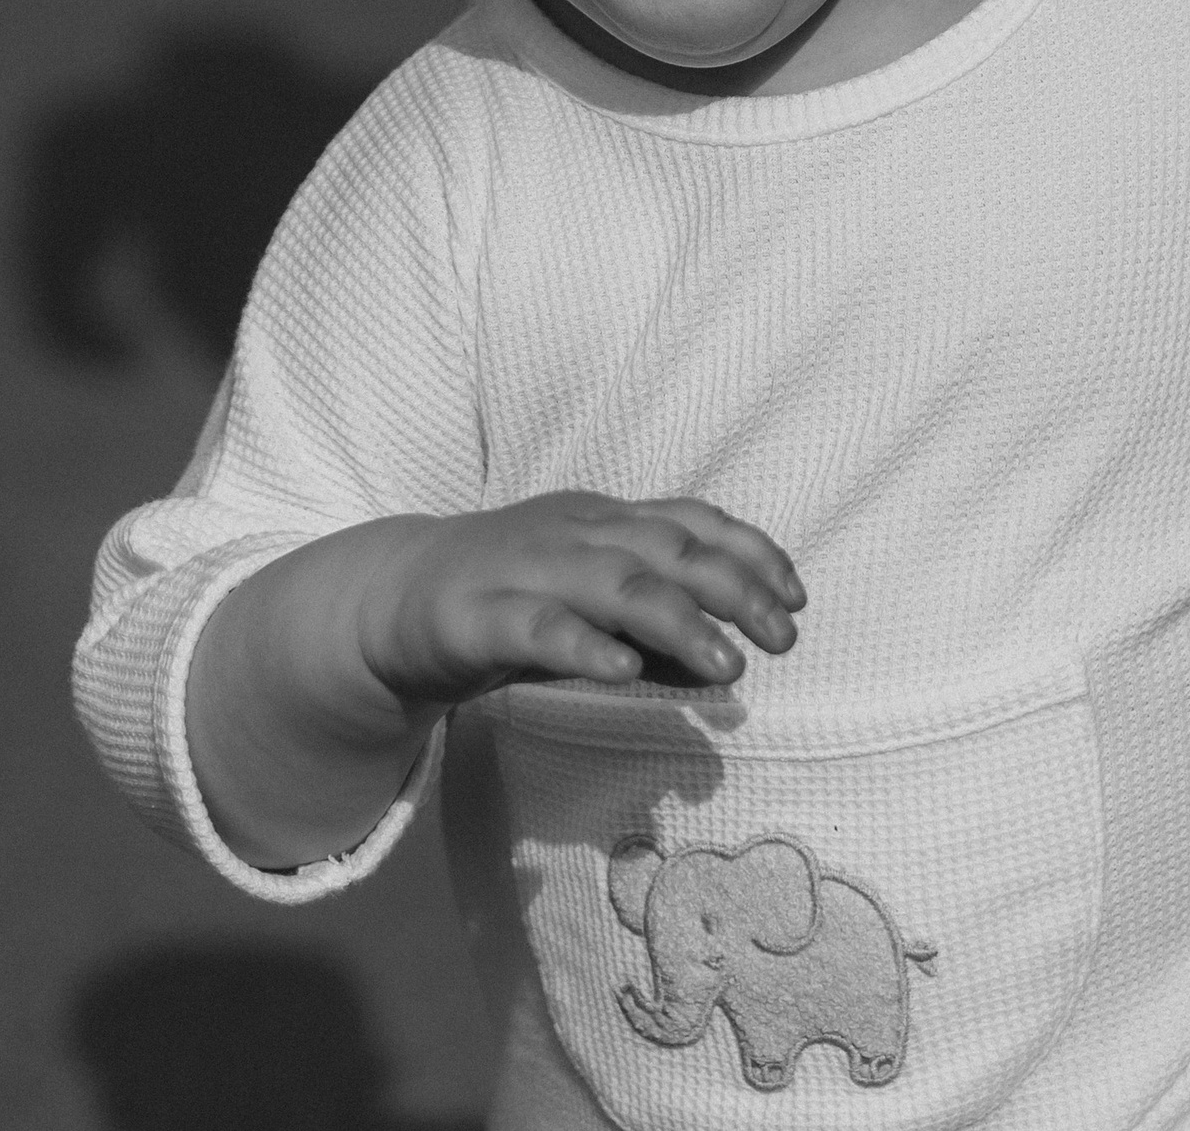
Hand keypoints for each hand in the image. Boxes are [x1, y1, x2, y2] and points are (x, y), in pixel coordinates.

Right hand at [356, 493, 803, 712]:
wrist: (392, 598)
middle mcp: (573, 533)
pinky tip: (623, 670)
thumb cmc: (510, 601)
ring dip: (679, 620)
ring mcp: (526, 568)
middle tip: (784, 636)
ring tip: (730, 667)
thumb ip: (654, 630)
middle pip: (667, 548)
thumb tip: (729, 663)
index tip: (796, 597)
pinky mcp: (478, 614)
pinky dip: (584, 644)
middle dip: (734, 587)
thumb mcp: (590, 608)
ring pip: (614, 583)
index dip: (748, 551)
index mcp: (603, 520)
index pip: (690, 520)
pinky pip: (538, 627)